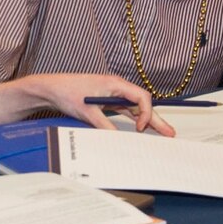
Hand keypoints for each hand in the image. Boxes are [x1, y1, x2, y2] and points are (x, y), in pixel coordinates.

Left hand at [18, 74, 174, 136]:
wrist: (52, 88)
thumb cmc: (68, 93)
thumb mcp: (88, 113)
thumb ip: (105, 126)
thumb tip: (119, 139)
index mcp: (115, 84)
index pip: (141, 97)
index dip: (145, 113)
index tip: (140, 128)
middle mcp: (117, 87)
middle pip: (143, 103)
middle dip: (156, 118)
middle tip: (170, 133)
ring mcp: (113, 94)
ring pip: (136, 108)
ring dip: (148, 120)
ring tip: (164, 132)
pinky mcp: (107, 100)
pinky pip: (126, 110)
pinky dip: (135, 119)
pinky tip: (143, 128)